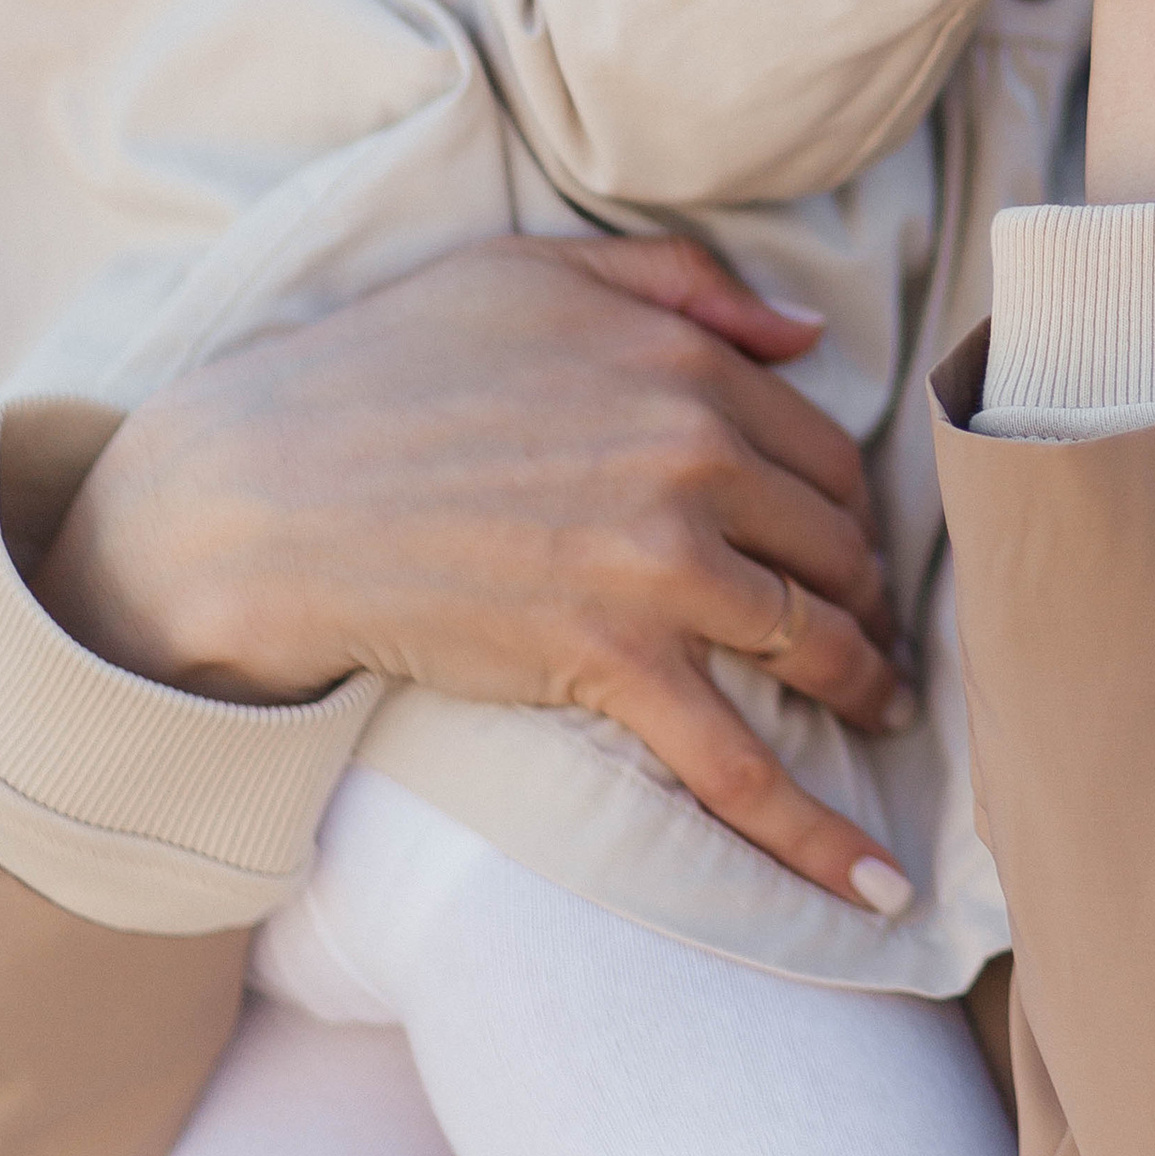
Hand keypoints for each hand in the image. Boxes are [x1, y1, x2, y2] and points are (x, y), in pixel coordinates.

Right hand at [31, 232, 925, 916]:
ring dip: (868, 691)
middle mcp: (697, 458)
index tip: (855, 548)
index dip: (848, 508)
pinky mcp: (612, 662)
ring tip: (887, 719)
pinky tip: (876, 884)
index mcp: (687, 365)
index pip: (822, 451)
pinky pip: (741, 764)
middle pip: (834, 548)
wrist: (267, 490)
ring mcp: (661, 565)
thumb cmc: (385, 365)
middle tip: (879, 637)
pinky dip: (816, 831)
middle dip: (869, 600)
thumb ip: (682, 283)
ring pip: (813, 645)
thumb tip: (802, 331)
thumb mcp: (537, 271)